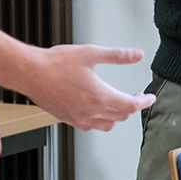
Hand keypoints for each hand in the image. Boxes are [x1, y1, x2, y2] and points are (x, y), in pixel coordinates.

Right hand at [22, 44, 156, 131]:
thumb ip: (117, 55)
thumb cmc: (56, 63)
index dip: (144, 102)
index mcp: (100, 97)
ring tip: (119, 104)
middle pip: (121, 116)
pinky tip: (98, 108)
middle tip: (136, 96)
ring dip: (117, 116)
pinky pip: (91, 126)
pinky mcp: (68, 119)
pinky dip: (101, 120)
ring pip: (107, 125)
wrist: (30, 73)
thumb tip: (137, 54)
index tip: (150, 98)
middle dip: (132, 107)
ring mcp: (79, 118)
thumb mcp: (91, 53)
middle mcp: (91, 112)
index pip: (131, 106)